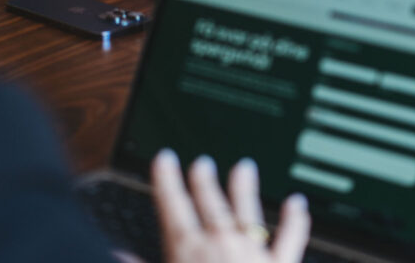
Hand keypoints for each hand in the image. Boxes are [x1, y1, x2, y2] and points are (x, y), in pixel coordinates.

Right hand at [152, 151, 309, 262]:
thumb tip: (117, 254)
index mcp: (187, 251)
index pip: (173, 205)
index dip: (167, 179)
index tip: (165, 160)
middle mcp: (219, 245)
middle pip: (210, 204)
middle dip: (204, 181)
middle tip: (203, 163)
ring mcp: (251, 254)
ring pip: (247, 212)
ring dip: (245, 189)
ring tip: (245, 168)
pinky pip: (290, 239)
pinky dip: (295, 220)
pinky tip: (297, 203)